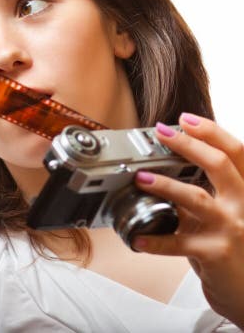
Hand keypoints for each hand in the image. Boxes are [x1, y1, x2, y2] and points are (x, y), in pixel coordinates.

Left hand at [133, 114, 243, 326]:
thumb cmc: (232, 251)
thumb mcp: (222, 216)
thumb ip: (202, 195)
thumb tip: (164, 172)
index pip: (238, 154)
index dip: (212, 132)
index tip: (185, 119)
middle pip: (221, 165)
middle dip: (189, 145)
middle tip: (161, 133)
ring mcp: (232, 230)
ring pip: (198, 198)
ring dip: (166, 185)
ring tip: (141, 178)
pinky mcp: (217, 253)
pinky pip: (180, 243)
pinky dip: (156, 240)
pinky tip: (138, 238)